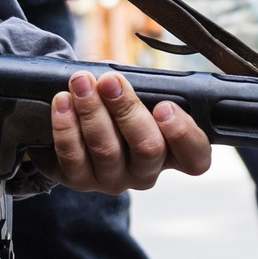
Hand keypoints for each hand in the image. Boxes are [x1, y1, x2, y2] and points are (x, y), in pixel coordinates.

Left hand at [41, 70, 213, 192]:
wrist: (78, 121)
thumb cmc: (117, 105)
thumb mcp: (140, 95)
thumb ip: (147, 90)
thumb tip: (126, 78)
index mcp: (171, 152)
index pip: (196, 158)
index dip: (185, 135)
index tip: (165, 106)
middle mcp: (145, 172)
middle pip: (148, 149)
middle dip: (127, 109)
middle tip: (110, 81)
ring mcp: (112, 179)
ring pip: (107, 150)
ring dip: (92, 111)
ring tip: (81, 83)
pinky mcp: (79, 180)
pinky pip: (72, 157)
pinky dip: (66, 126)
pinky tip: (62, 102)